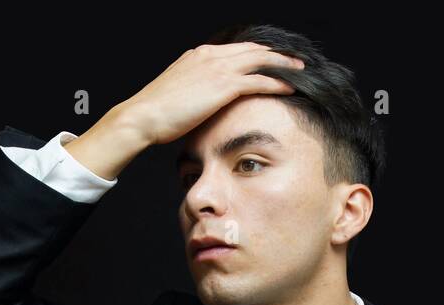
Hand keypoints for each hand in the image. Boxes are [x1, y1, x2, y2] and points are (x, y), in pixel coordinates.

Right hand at [117, 42, 303, 145]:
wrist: (142, 116)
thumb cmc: (155, 112)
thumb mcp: (177, 93)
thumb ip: (194, 89)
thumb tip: (204, 101)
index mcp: (199, 55)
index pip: (237, 49)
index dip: (258, 52)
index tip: (273, 58)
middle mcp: (211, 56)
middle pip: (254, 49)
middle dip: (277, 53)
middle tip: (295, 60)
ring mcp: (217, 68)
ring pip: (261, 60)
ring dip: (283, 64)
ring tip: (301, 70)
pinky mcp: (223, 86)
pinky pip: (258, 81)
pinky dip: (277, 83)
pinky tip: (289, 88)